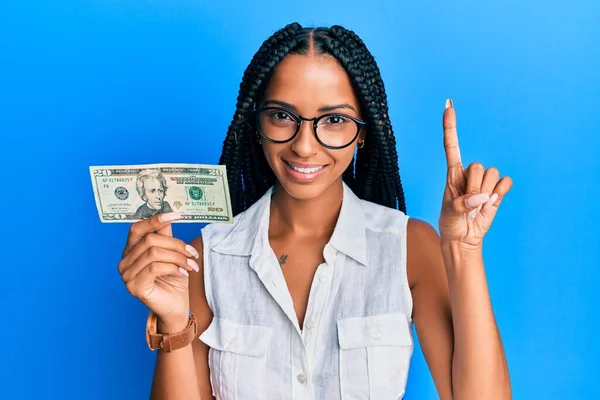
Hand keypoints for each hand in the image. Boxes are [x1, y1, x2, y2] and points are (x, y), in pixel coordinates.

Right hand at [117, 212, 199, 326]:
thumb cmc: (173, 280)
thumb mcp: (171, 253)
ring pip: (154, 253)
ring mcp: (127, 275)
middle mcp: (124, 262)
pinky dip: (173, 267)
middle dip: (176, 244)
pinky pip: (155, 267)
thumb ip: (166, 235)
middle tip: (193, 253)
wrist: (176, 307)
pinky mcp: (135, 287)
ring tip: (191, 265)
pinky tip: (183, 273)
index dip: (155, 220)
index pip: (137, 229)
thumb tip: (169, 214)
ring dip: (178, 257)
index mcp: (131, 251)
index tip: (177, 214)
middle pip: (150, 240)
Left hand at [438, 99, 512, 249]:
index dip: (450, 126)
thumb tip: (481, 197)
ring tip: (476, 206)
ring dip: (486, 193)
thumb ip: (461, 204)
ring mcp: (484, 182)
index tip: (448, 105)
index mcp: (452, 173)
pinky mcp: (497, 191)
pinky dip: (500, 194)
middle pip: (479, 166)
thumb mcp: (449, 214)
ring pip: (493, 174)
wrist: (463, 238)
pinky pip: (505, 182)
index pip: (451, 145)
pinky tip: (491, 203)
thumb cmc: (450, 223)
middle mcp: (469, 173)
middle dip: (474, 187)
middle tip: (467, 203)